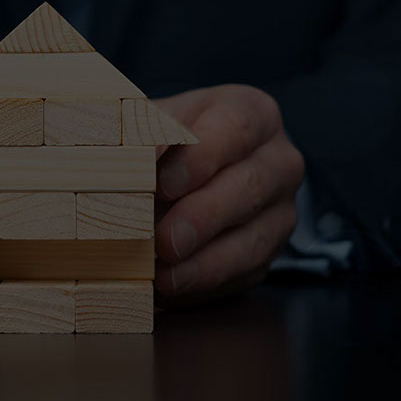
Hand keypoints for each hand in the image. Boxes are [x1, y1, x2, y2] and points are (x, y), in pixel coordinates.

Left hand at [150, 85, 302, 305]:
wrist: (174, 174)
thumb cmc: (160, 140)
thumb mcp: (148, 122)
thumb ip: (137, 133)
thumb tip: (120, 159)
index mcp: (251, 113)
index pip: (236, 126)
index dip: (200, 156)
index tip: (161, 183)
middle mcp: (277, 159)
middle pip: (252, 185)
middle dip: (204, 216)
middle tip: (164, 240)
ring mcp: (280, 208)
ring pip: (256, 238)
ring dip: (207, 262)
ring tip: (165, 277)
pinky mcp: (270, 250)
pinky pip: (248, 272)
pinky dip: (208, 283)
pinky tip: (174, 288)